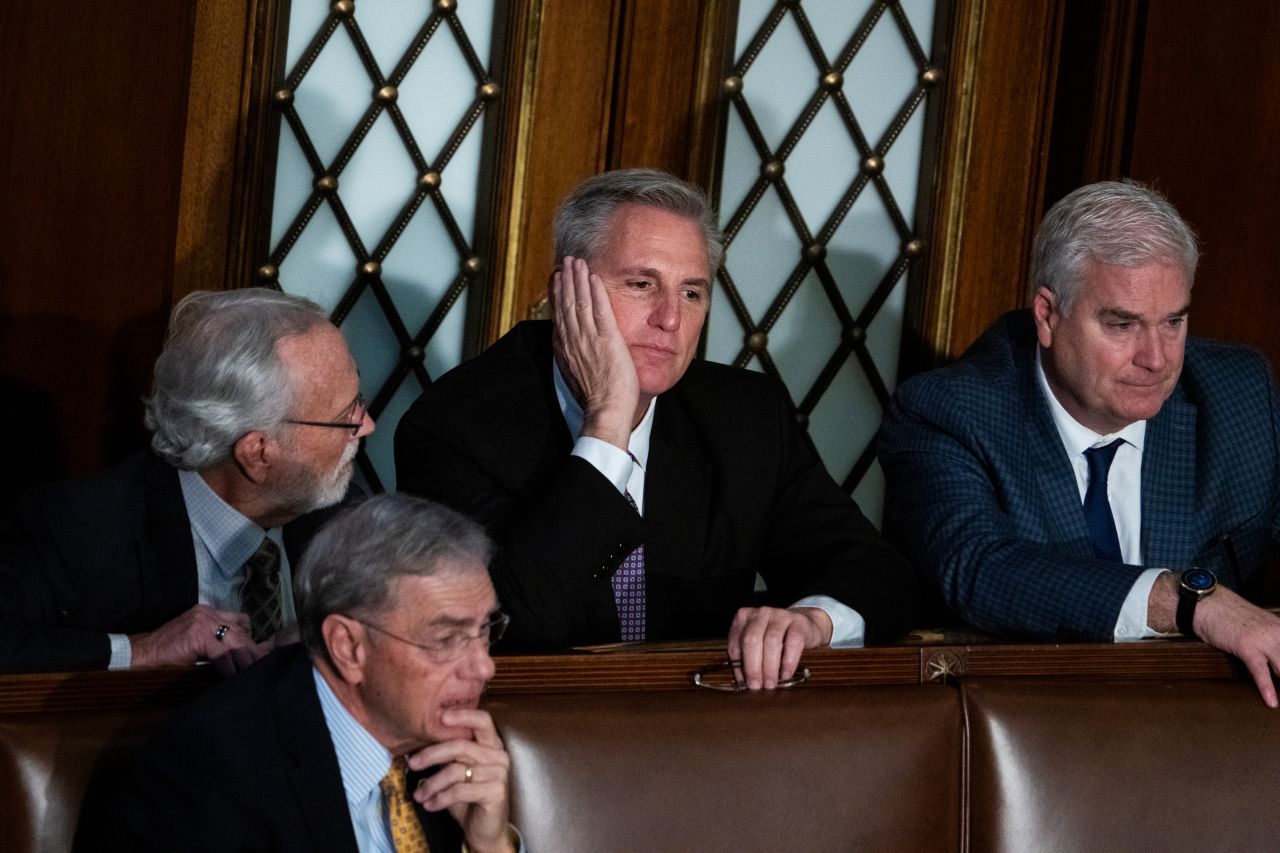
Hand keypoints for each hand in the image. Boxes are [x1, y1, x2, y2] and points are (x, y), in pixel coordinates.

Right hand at [129, 604, 268, 675]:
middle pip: (240, 631)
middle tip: (264, 665)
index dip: (251, 636)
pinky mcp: (198, 636)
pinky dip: (230, 667)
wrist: (140, 654)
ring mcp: (203, 623)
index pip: (239, 620)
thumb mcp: (196, 641)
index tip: (261, 651)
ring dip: (246, 660)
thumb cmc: (167, 652)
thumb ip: (216, 642)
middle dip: (253, 650)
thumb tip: (241, 655)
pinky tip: (233, 677)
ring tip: (253, 673)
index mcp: (208, 612)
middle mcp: (208, 613)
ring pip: (235, 642)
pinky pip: (222, 654)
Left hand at [408, 708, 513, 852]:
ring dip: (432, 784)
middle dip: (432, 754)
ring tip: (419, 796)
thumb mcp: (456, 773)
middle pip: (461, 746)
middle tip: (412, 764)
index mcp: (491, 744)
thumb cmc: (468, 798)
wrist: (485, 829)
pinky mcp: (496, 791)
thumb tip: (415, 749)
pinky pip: (460, 791)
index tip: (441, 716)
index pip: (482, 720)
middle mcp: (499, 755)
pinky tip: (430, 805)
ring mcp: (499, 773)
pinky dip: (440, 798)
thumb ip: (446, 758)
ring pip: (456, 771)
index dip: (463, 715)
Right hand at [551, 255, 638, 447]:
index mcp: (565, 349)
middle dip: (565, 280)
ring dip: (578, 280)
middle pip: (566, 304)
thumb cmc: (596, 398)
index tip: (557, 278)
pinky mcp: (607, 341)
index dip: (557, 294)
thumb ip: (572, 357)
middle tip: (565, 261)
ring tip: (577, 262)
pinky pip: (600, 311)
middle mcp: (573, 341)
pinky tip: (594, 277)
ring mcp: (589, 340)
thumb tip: (569, 349)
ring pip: (580, 303)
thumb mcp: (576, 374)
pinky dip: (596, 292)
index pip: (559, 315)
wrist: (606, 411)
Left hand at [726, 606, 831, 689]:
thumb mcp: (758, 644)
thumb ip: (748, 658)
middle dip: (753, 666)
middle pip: (751, 640)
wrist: (804, 625)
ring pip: (771, 641)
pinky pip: (793, 642)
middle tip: (756, 685)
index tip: (744, 683)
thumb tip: (743, 682)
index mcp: (744, 618)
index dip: (738, 667)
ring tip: (771, 683)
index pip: (736, 644)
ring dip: (770, 666)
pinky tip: (786, 674)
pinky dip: (788, 662)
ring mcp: (780, 615)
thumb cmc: (777, 639)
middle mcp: (760, 614)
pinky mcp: (799, 622)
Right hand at [1189, 585, 1279, 707]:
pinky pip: (1260, 671)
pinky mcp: (1246, 646)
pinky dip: (1266, 688)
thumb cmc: (1228, 614)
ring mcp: (1263, 640)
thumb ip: (1271, 639)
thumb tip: (1276, 658)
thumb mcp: (1258, 624)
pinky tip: (1271, 701)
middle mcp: (1278, 633)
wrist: (1206, 603)